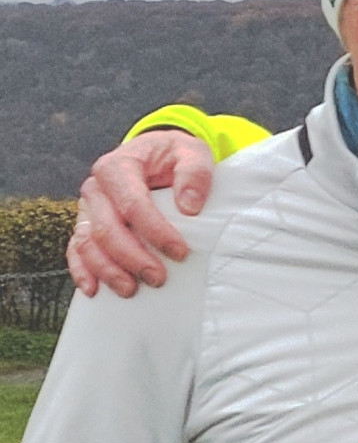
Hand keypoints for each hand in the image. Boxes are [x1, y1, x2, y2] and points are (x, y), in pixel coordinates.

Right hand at [66, 130, 214, 297]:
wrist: (156, 154)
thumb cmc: (173, 156)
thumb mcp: (192, 153)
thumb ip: (194, 173)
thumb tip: (189, 206)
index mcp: (118, 166)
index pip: (133, 204)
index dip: (155, 231)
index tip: (180, 252)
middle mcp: (97, 188)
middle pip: (107, 229)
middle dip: (133, 258)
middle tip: (158, 278)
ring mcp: (88, 208)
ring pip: (88, 244)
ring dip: (108, 270)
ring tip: (132, 289)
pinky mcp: (86, 224)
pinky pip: (77, 249)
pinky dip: (83, 270)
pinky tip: (94, 289)